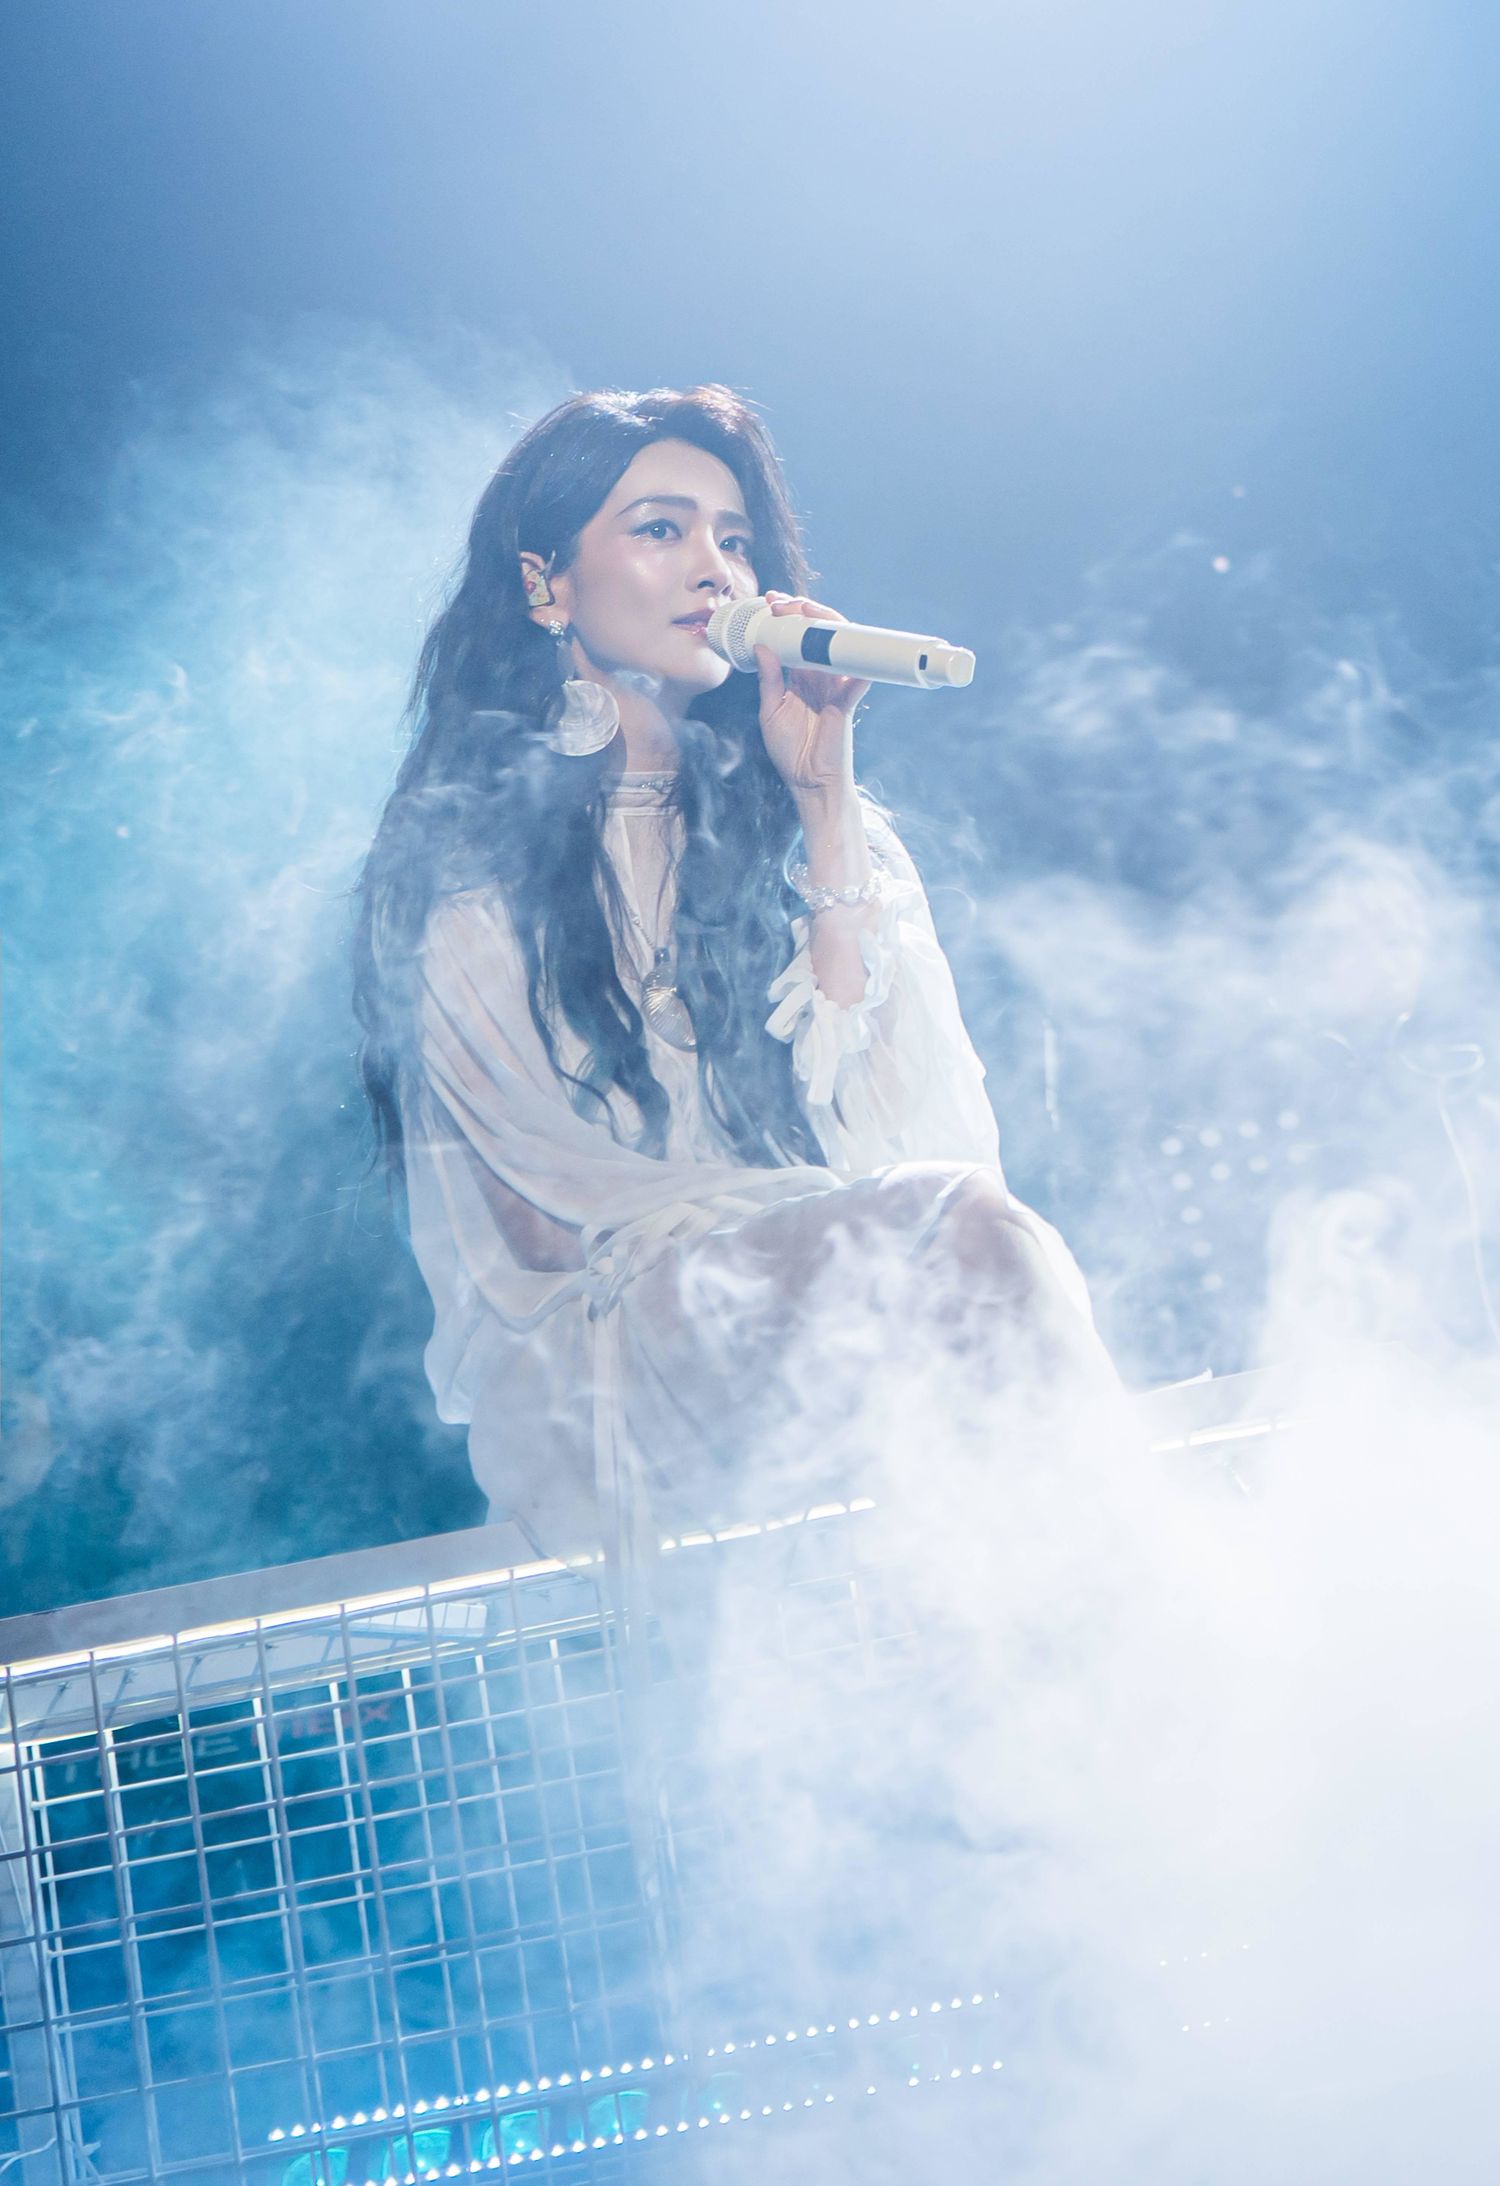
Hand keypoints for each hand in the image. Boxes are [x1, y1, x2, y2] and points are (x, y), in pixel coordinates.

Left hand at [753, 591, 871, 793]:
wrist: (808, 783)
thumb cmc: (789, 751)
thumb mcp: (770, 712)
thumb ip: (769, 680)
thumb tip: (761, 647)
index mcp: (800, 678)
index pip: (796, 640)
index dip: (786, 619)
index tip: (770, 601)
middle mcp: (819, 678)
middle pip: (818, 636)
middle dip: (802, 613)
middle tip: (782, 602)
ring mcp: (835, 688)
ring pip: (837, 648)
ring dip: (823, 626)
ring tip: (804, 612)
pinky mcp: (846, 704)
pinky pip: (856, 681)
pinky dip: (856, 665)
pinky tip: (846, 646)